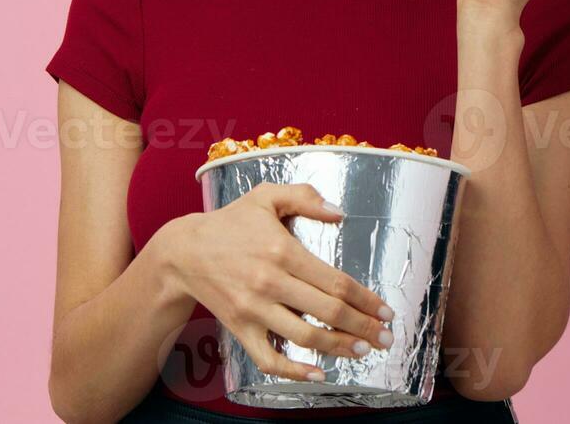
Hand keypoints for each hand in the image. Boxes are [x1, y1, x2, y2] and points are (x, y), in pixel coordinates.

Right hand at [163, 182, 395, 380]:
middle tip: (385, 336)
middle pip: (327, 312)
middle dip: (362, 327)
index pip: (335, 281)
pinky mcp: (240, 329)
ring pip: (304, 336)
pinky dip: (294, 370)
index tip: (385, 310)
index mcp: (283, 251)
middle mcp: (270, 283)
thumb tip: (339, 213)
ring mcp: (254, 310)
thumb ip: (305, 197)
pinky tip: (318, 373)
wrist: (183, 252)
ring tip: (363, 350)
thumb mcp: (266, 196)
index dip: (365, 299)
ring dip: (338, 347)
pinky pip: (268, 358)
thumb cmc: (231, 222)